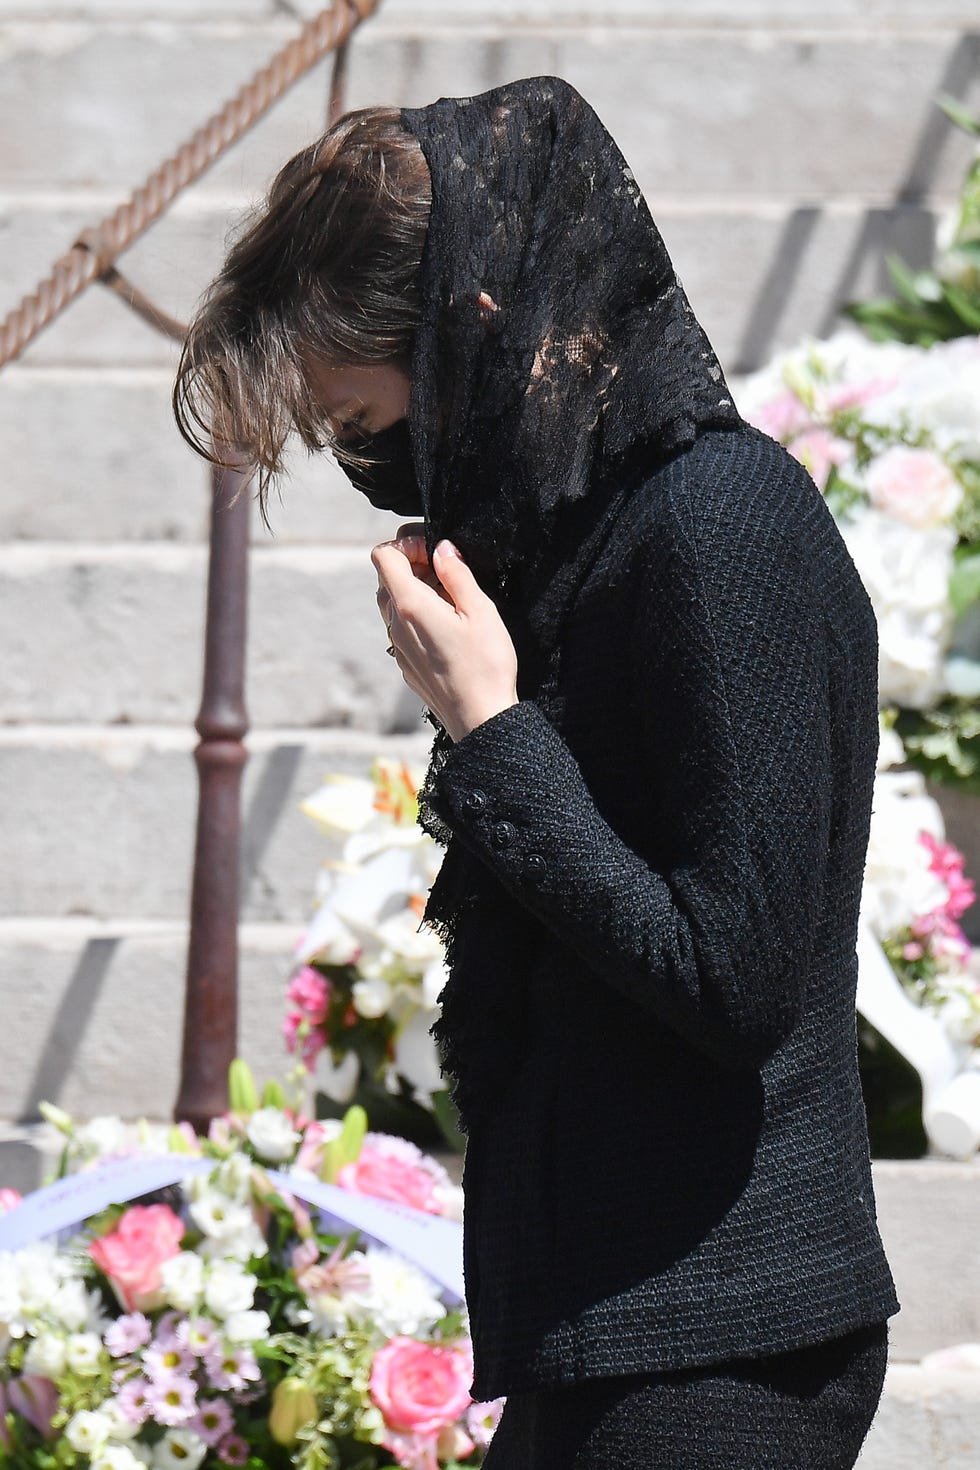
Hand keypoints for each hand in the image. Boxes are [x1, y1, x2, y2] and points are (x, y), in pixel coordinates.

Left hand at [372, 532, 518, 742]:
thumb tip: (442, 550)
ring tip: (451, 602)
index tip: (434, 553)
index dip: (406, 545)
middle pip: (386, 580)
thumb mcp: (480, 610)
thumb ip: (456, 574)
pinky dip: (418, 618)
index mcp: (410, 605)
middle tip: (448, 575)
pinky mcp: (406, 666)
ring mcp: (399, 648)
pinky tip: (448, 630)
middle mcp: (396, 626)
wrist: (480, 719)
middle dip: (412, 567)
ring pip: (393, 606)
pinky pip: (402, 631)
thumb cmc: (485, 665)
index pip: (383, 556)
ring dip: (415, 594)